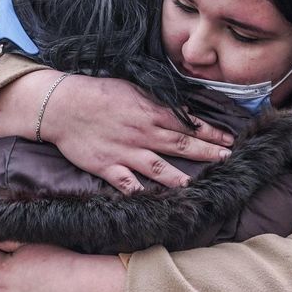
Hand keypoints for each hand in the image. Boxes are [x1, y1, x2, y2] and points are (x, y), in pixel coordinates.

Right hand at [0, 73, 233, 192]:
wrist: (62, 105)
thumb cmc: (97, 93)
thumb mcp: (132, 88)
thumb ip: (158, 100)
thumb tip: (183, 109)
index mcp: (150, 112)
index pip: (188, 123)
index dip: (210, 132)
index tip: (229, 139)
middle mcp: (142, 133)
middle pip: (181, 145)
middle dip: (207, 153)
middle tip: (227, 159)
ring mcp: (126, 152)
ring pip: (159, 168)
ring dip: (181, 178)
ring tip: (199, 186)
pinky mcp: (108, 167)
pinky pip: (127, 184)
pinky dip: (141, 193)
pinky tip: (155, 203)